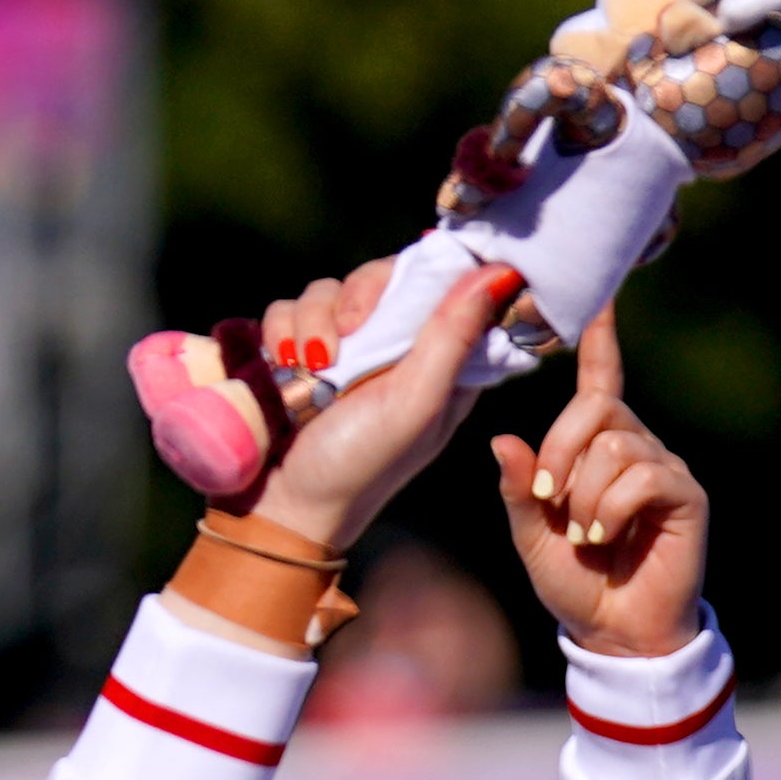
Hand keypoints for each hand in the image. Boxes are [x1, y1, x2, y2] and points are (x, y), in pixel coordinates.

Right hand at [249, 258, 522, 557]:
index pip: (447, 285)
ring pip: (329, 290)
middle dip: (358, 298)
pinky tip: (284, 365)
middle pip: (383, 276)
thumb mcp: (416, 404)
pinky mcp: (294, 352)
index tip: (407, 290)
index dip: (430, 273)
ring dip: (311, 322)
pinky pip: (287, 309)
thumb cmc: (359, 466)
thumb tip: (500, 271)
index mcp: (440, 360)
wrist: (281, 507)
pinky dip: (281, 331)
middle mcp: (393, 348)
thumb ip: (453, 337)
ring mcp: (341, 350)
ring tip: (308, 367)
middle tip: (347, 338)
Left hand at [489, 315, 707, 657]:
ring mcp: (663, 467)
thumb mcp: (530, 531)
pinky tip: (604, 538)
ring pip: (614, 444)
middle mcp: (636, 446)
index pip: (600, 383)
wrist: (613, 630)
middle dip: (560, 450)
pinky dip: (609, 509)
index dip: (599, 343)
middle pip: (596, 408)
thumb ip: (520, 486)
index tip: (598, 300)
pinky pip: (641, 476)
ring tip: (584, 535)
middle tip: (550, 500)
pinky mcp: (685, 494)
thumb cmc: (573, 580)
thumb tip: (502, 439)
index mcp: (597, 447)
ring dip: (583, 494)